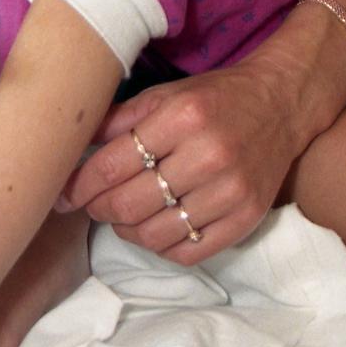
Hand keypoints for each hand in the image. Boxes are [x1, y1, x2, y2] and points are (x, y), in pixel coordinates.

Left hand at [58, 54, 304, 265]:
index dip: (79, 185)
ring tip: (123, 216)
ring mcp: (230, 192)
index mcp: (182, 117)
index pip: (112, 165)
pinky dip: (161, 246)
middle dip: (98, 209)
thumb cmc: (215, 98)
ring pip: (154, 234)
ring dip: (127, 230)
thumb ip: (118, 120)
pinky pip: (188, 251)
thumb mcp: (164, 95)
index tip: (64, 194)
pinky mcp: (246, 219)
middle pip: (129, 204)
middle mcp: (208, 155)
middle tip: (92, 204)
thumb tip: (72, 148)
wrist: (281, 104)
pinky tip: (154, 228)